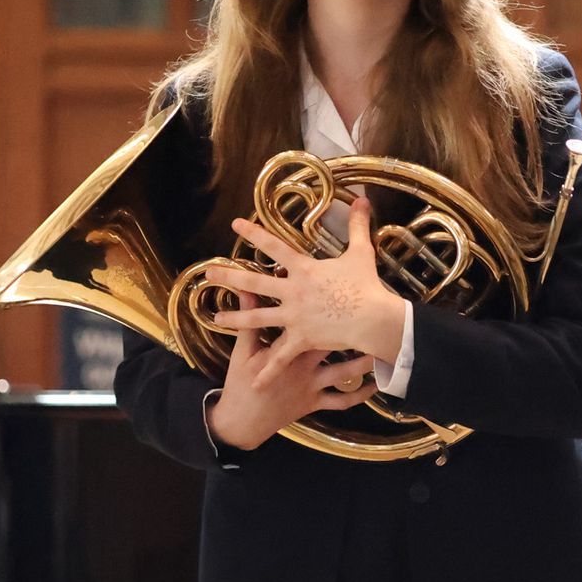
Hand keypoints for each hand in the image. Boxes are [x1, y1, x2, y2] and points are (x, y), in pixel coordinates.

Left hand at [203, 196, 406, 391]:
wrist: (372, 318)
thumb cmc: (366, 285)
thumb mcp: (361, 252)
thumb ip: (358, 226)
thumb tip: (364, 199)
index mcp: (304, 270)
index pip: (274, 247)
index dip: (254, 234)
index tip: (235, 225)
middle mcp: (292, 292)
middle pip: (254, 283)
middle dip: (229, 277)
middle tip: (208, 274)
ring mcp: (293, 317)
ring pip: (257, 319)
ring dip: (235, 319)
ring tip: (216, 319)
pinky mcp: (300, 339)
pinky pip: (281, 357)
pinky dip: (268, 371)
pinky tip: (253, 382)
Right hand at [207, 291, 380, 449]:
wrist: (242, 421)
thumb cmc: (241, 383)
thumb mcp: (244, 350)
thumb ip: (249, 319)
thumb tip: (245, 289)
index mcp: (287, 349)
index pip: (308, 323)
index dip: (323, 305)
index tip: (339, 288)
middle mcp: (304, 366)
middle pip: (333, 344)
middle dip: (352, 331)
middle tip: (373, 316)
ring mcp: (312, 386)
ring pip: (344, 373)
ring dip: (364, 363)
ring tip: (383, 350)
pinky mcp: (315, 404)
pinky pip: (341, 401)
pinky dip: (359, 395)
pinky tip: (375, 386)